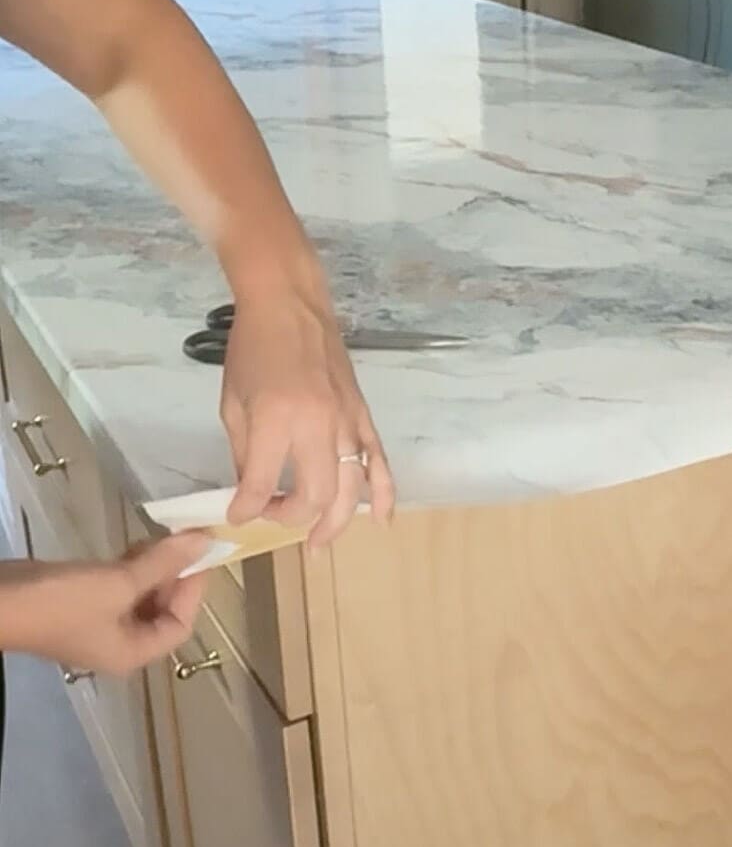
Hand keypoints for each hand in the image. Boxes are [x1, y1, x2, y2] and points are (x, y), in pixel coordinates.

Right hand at [0, 534, 206, 672]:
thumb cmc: (62, 603)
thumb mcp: (118, 583)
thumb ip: (163, 563)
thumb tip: (204, 542)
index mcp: (132, 653)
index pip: (180, 625)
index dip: (194, 589)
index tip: (201, 552)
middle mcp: (120, 644)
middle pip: (163, 611)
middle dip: (175, 576)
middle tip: (182, 540)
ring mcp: (99, 625)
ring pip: (141, 596)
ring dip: (153, 568)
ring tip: (160, 538)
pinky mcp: (82, 604)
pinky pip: (119, 588)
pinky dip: (131, 568)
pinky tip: (133, 545)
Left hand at [220, 283, 394, 545]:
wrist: (289, 303)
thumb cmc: (252, 348)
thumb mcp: (232, 402)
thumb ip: (244, 451)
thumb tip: (252, 489)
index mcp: (275, 420)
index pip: (260, 486)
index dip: (245, 509)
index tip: (237, 514)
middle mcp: (316, 426)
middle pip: (313, 495)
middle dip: (291, 519)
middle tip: (275, 518)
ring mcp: (346, 421)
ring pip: (349, 487)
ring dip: (334, 521)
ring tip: (318, 543)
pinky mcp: (363, 414)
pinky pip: (380, 461)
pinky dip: (384, 494)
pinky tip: (380, 520)